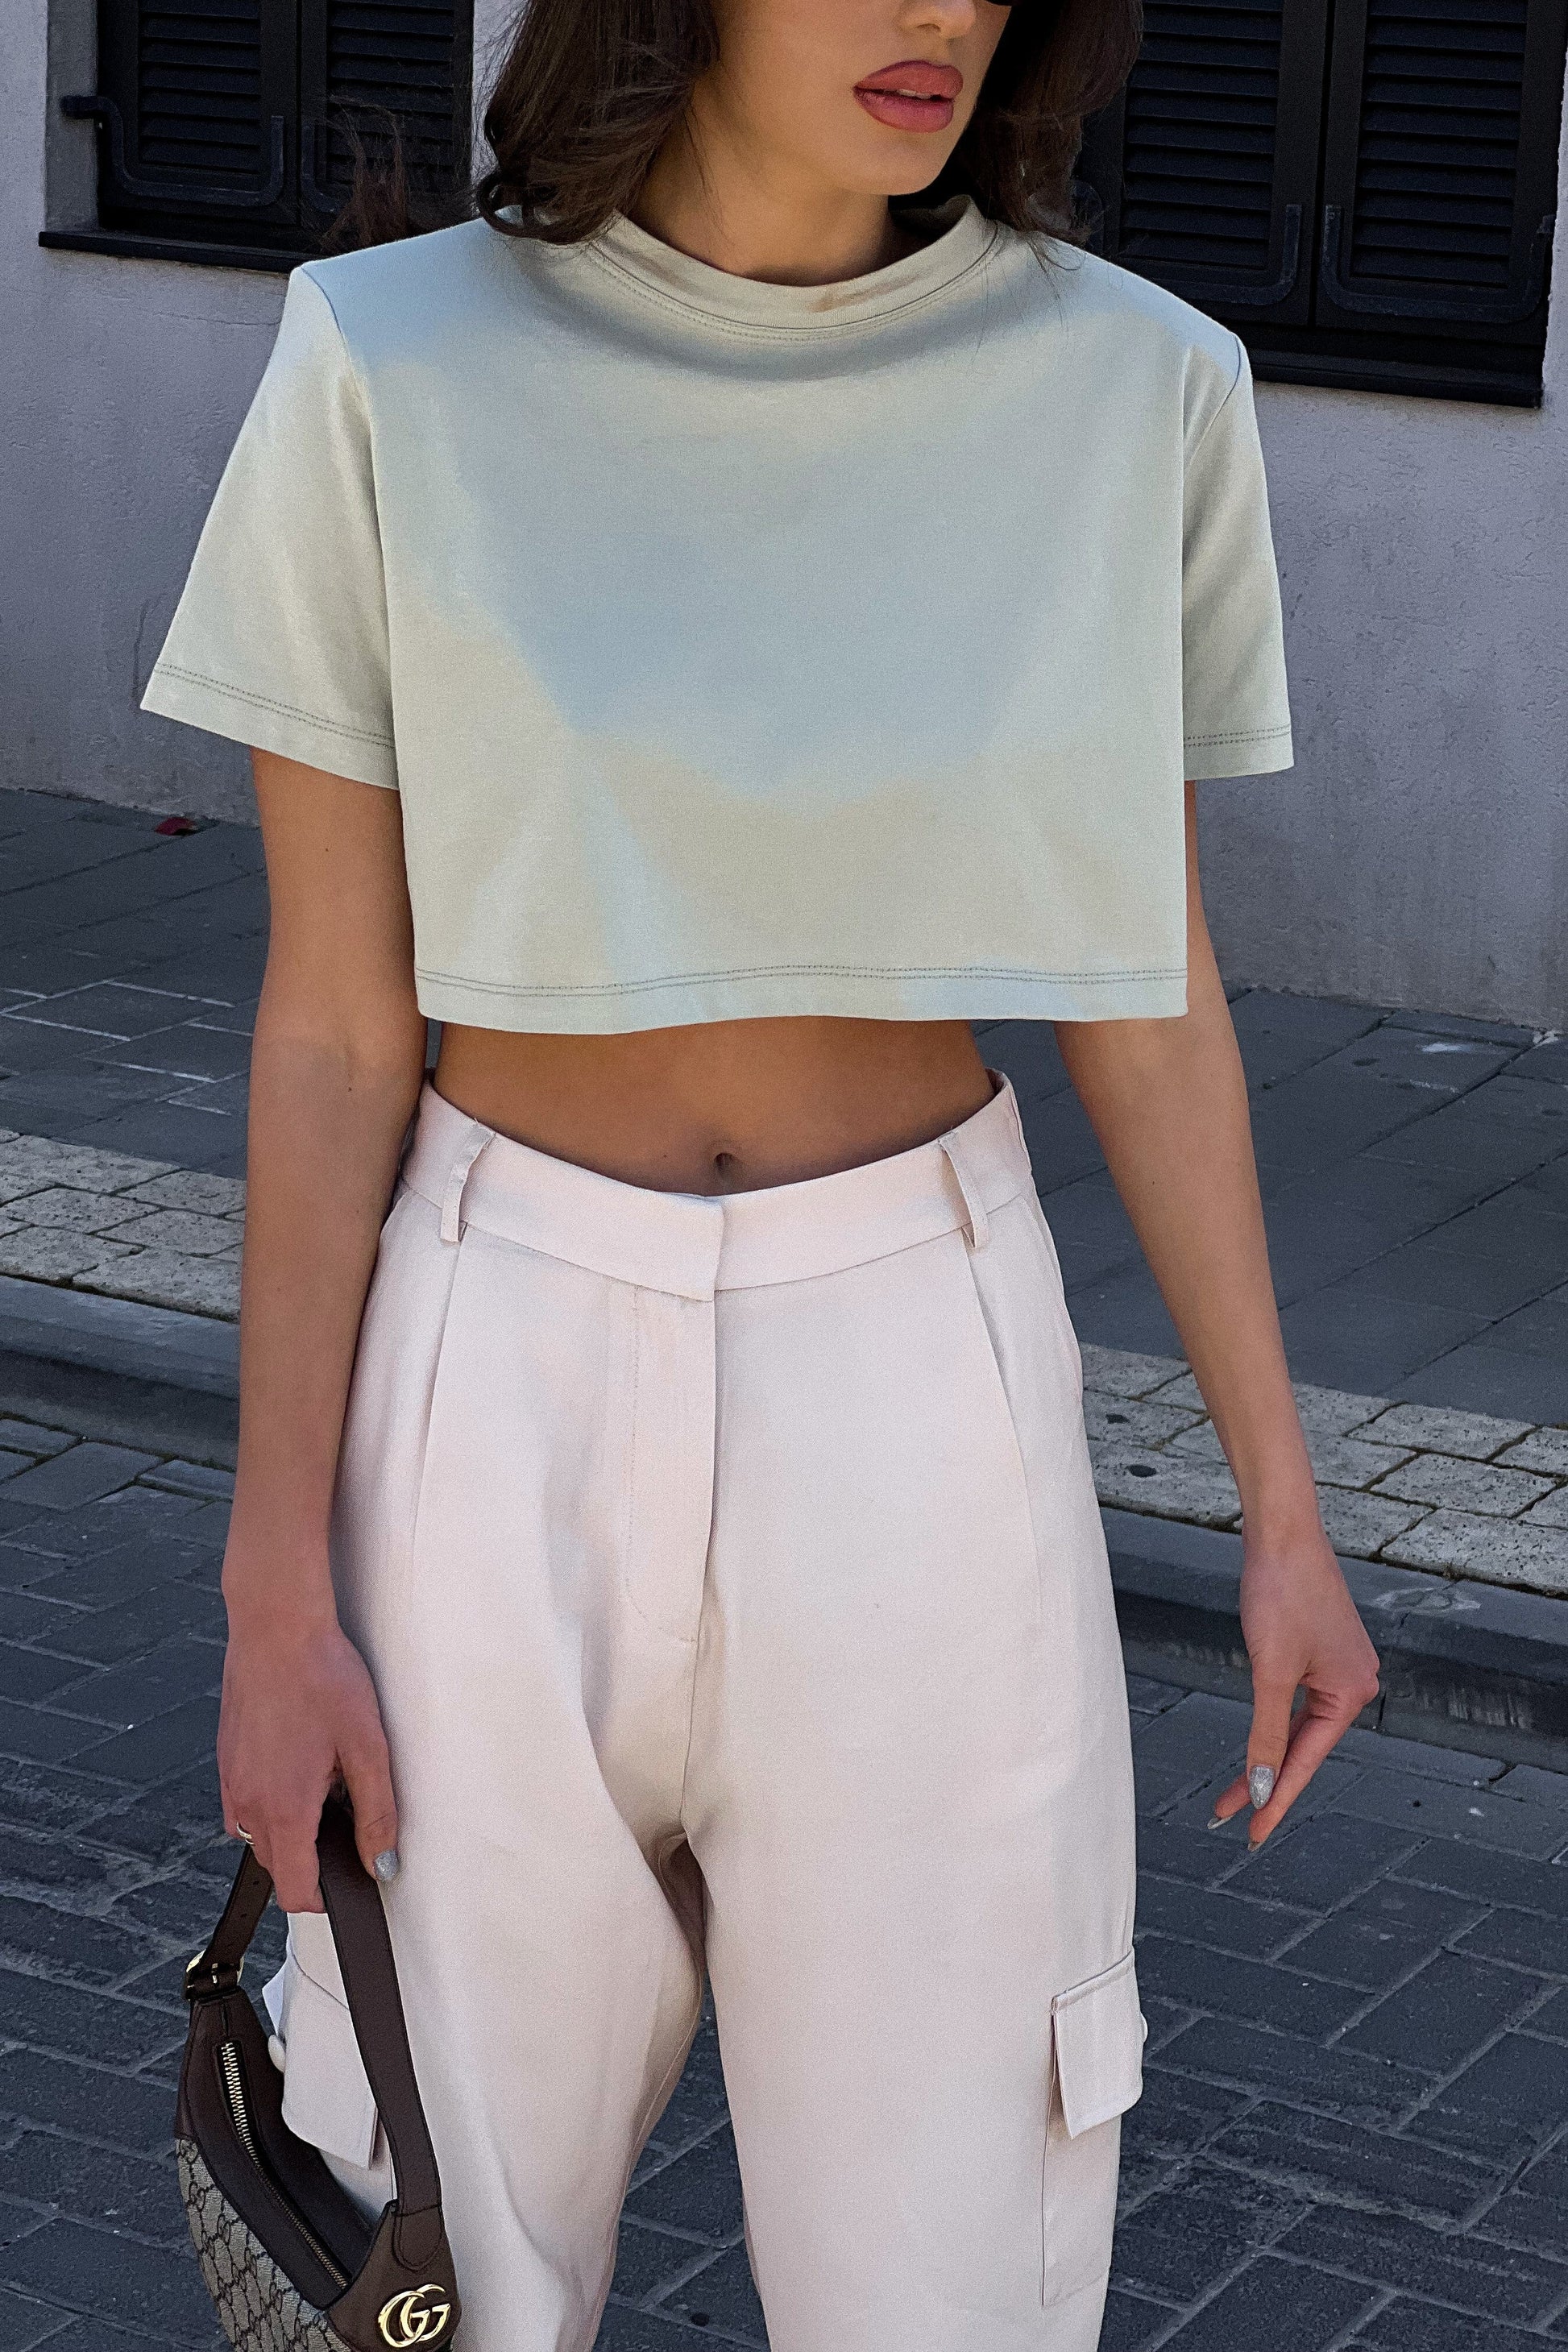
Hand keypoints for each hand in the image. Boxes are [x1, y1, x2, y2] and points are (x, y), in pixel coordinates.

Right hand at [218, 1601, 398, 1910]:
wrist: (276, 1628)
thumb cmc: (323, 1677)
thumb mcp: (367, 1746)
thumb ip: (376, 1812)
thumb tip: (381, 1863)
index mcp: (284, 1809)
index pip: (293, 1891)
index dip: (323, 1899)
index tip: (347, 1884)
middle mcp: (247, 1804)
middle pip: (276, 1866)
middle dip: (310, 1861)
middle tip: (346, 1820)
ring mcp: (229, 1782)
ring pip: (257, 1836)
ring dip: (288, 1832)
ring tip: (323, 1787)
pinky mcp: (225, 1761)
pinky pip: (243, 1806)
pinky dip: (269, 1805)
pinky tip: (297, 1766)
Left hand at [1210, 1526, 1381, 1846]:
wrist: (1282, 1532)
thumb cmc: (1280, 1593)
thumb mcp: (1270, 1670)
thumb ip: (1267, 1732)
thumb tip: (1263, 1783)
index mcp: (1350, 1693)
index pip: (1306, 1761)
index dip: (1276, 1800)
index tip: (1252, 1834)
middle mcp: (1355, 1683)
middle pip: (1303, 1748)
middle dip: (1265, 1782)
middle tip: (1228, 1818)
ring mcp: (1341, 1666)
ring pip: (1298, 1726)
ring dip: (1267, 1756)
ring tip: (1232, 1793)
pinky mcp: (1322, 1649)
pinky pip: (1298, 1701)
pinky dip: (1275, 1725)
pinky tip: (1258, 1744)